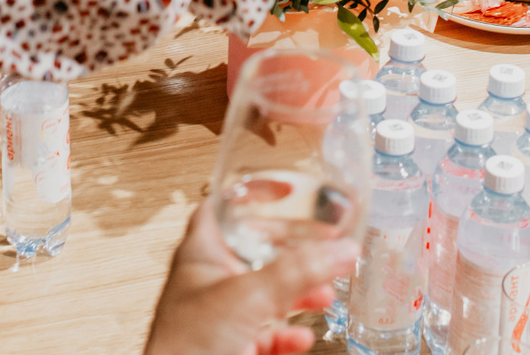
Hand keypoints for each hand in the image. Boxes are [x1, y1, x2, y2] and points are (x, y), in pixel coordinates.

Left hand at [144, 201, 355, 354]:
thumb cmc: (187, 345)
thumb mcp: (249, 296)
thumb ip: (298, 272)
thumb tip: (342, 250)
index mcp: (201, 254)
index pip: (221, 207)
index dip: (250, 194)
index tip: (283, 190)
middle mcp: (208, 281)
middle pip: (254, 252)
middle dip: (292, 252)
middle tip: (322, 248)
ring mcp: (219, 316)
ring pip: (264, 296)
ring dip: (296, 294)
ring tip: (323, 294)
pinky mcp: (230, 347)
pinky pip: (265, 334)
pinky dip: (287, 333)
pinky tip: (302, 336)